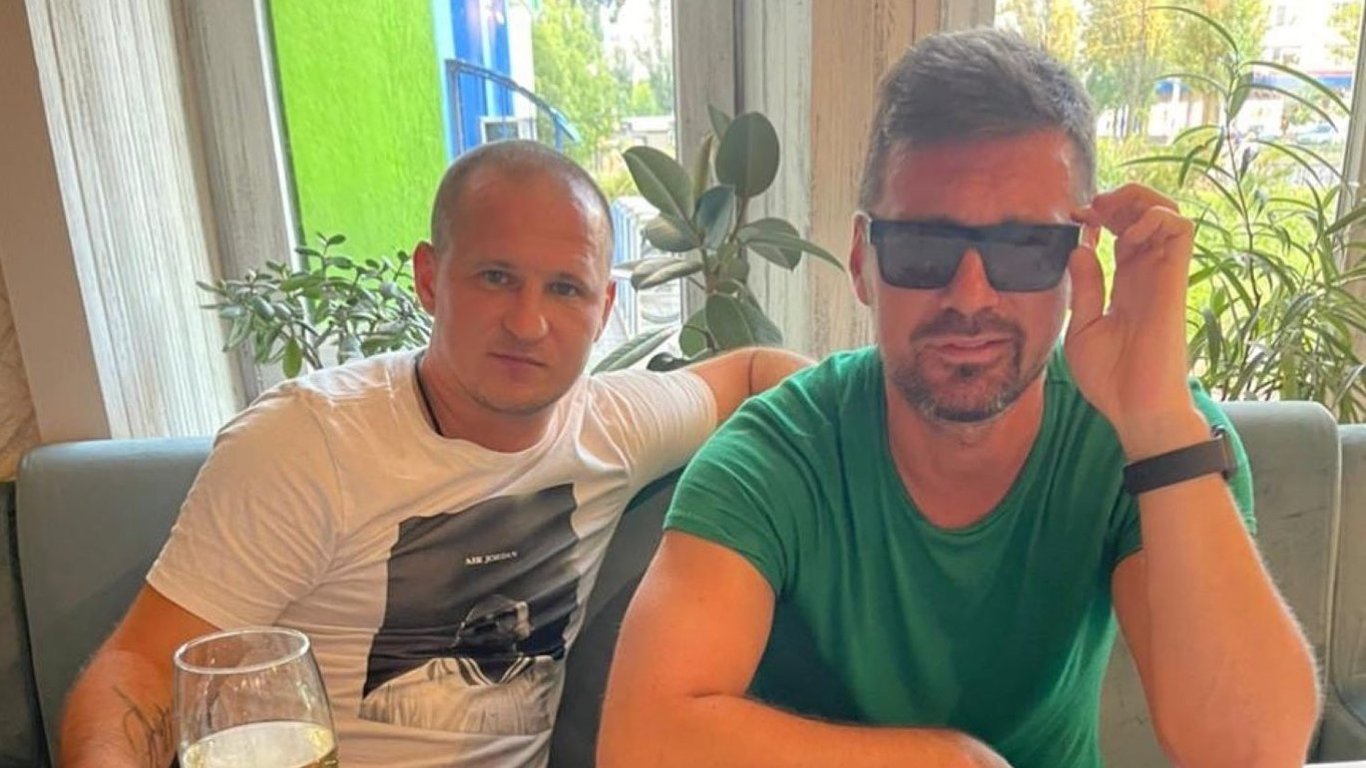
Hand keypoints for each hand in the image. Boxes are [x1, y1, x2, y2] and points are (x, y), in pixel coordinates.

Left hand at [1066, 184, 1206, 456]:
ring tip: (1110, 216)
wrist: (1136, 407)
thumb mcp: (1083, 327)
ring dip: (1140, 202)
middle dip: (1121, 198)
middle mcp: (1147, 274)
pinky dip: (1155, 218)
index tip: (1075, 218)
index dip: (1102, 216)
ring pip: (1169, 211)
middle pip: (1148, 214)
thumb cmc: (1110, 378)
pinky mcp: (1175, 279)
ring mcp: (1162, 274)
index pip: (1122, 233)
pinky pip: (1181, 229)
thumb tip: (1079, 249)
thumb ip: (1084, 287)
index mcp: (1125, 284)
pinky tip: (1127, 237)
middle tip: (1092, 208)